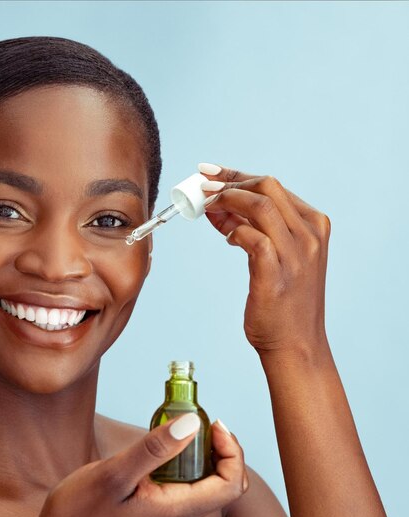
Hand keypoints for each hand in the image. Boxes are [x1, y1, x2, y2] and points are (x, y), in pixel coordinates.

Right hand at [24, 415, 244, 516]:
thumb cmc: (80, 512)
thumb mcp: (114, 474)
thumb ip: (154, 449)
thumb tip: (191, 424)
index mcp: (177, 510)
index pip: (231, 484)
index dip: (231, 451)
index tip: (210, 424)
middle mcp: (180, 515)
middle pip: (224, 483)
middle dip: (221, 450)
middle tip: (198, 420)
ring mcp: (169, 514)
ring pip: (206, 483)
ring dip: (203, 453)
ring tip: (180, 426)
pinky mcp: (157, 509)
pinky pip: (185, 484)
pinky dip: (184, 461)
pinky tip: (162, 445)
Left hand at [199, 165, 331, 355]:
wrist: (295, 343)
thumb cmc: (282, 302)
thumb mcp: (274, 257)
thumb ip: (251, 228)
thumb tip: (218, 207)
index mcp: (314, 225)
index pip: (273, 186)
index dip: (237, 175)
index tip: (210, 172)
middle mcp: (310, 234)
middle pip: (267, 186)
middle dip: (229, 181)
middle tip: (202, 186)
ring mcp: (296, 254)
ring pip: (260, 205)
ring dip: (226, 200)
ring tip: (204, 206)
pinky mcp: (277, 273)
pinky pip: (252, 238)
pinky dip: (233, 231)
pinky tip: (226, 237)